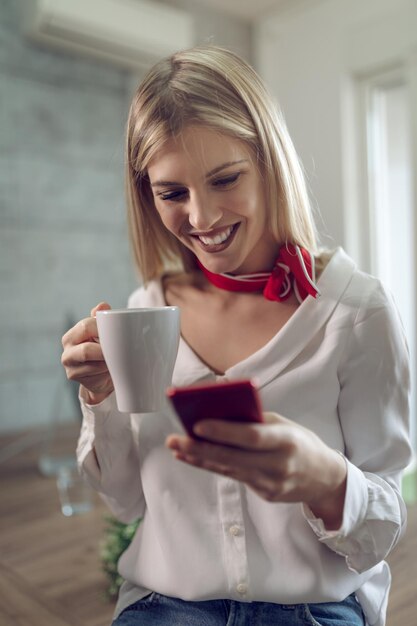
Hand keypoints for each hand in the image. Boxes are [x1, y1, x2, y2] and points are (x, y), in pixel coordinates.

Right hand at [61, 302, 113, 404]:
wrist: (102, 376)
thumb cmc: (102, 350)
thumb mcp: (102, 333)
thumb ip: (101, 318)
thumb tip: (103, 305)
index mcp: (72, 335)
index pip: (86, 326)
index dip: (103, 329)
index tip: (117, 332)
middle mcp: (67, 350)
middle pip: (86, 350)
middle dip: (105, 350)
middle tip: (119, 350)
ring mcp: (70, 366)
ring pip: (93, 364)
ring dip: (108, 362)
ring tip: (116, 360)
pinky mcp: (77, 378)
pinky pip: (96, 375)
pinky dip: (105, 372)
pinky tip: (111, 369)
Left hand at [166, 412, 346, 529]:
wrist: (324, 478)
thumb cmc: (300, 442)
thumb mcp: (285, 424)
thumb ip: (257, 421)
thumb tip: (220, 414)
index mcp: (287, 440)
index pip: (251, 437)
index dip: (224, 432)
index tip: (198, 424)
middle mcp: (279, 465)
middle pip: (233, 458)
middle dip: (200, 449)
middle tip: (174, 439)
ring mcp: (271, 484)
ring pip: (228, 469)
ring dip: (199, 458)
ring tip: (176, 446)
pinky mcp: (265, 494)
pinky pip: (233, 477)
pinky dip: (212, 466)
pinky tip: (192, 458)